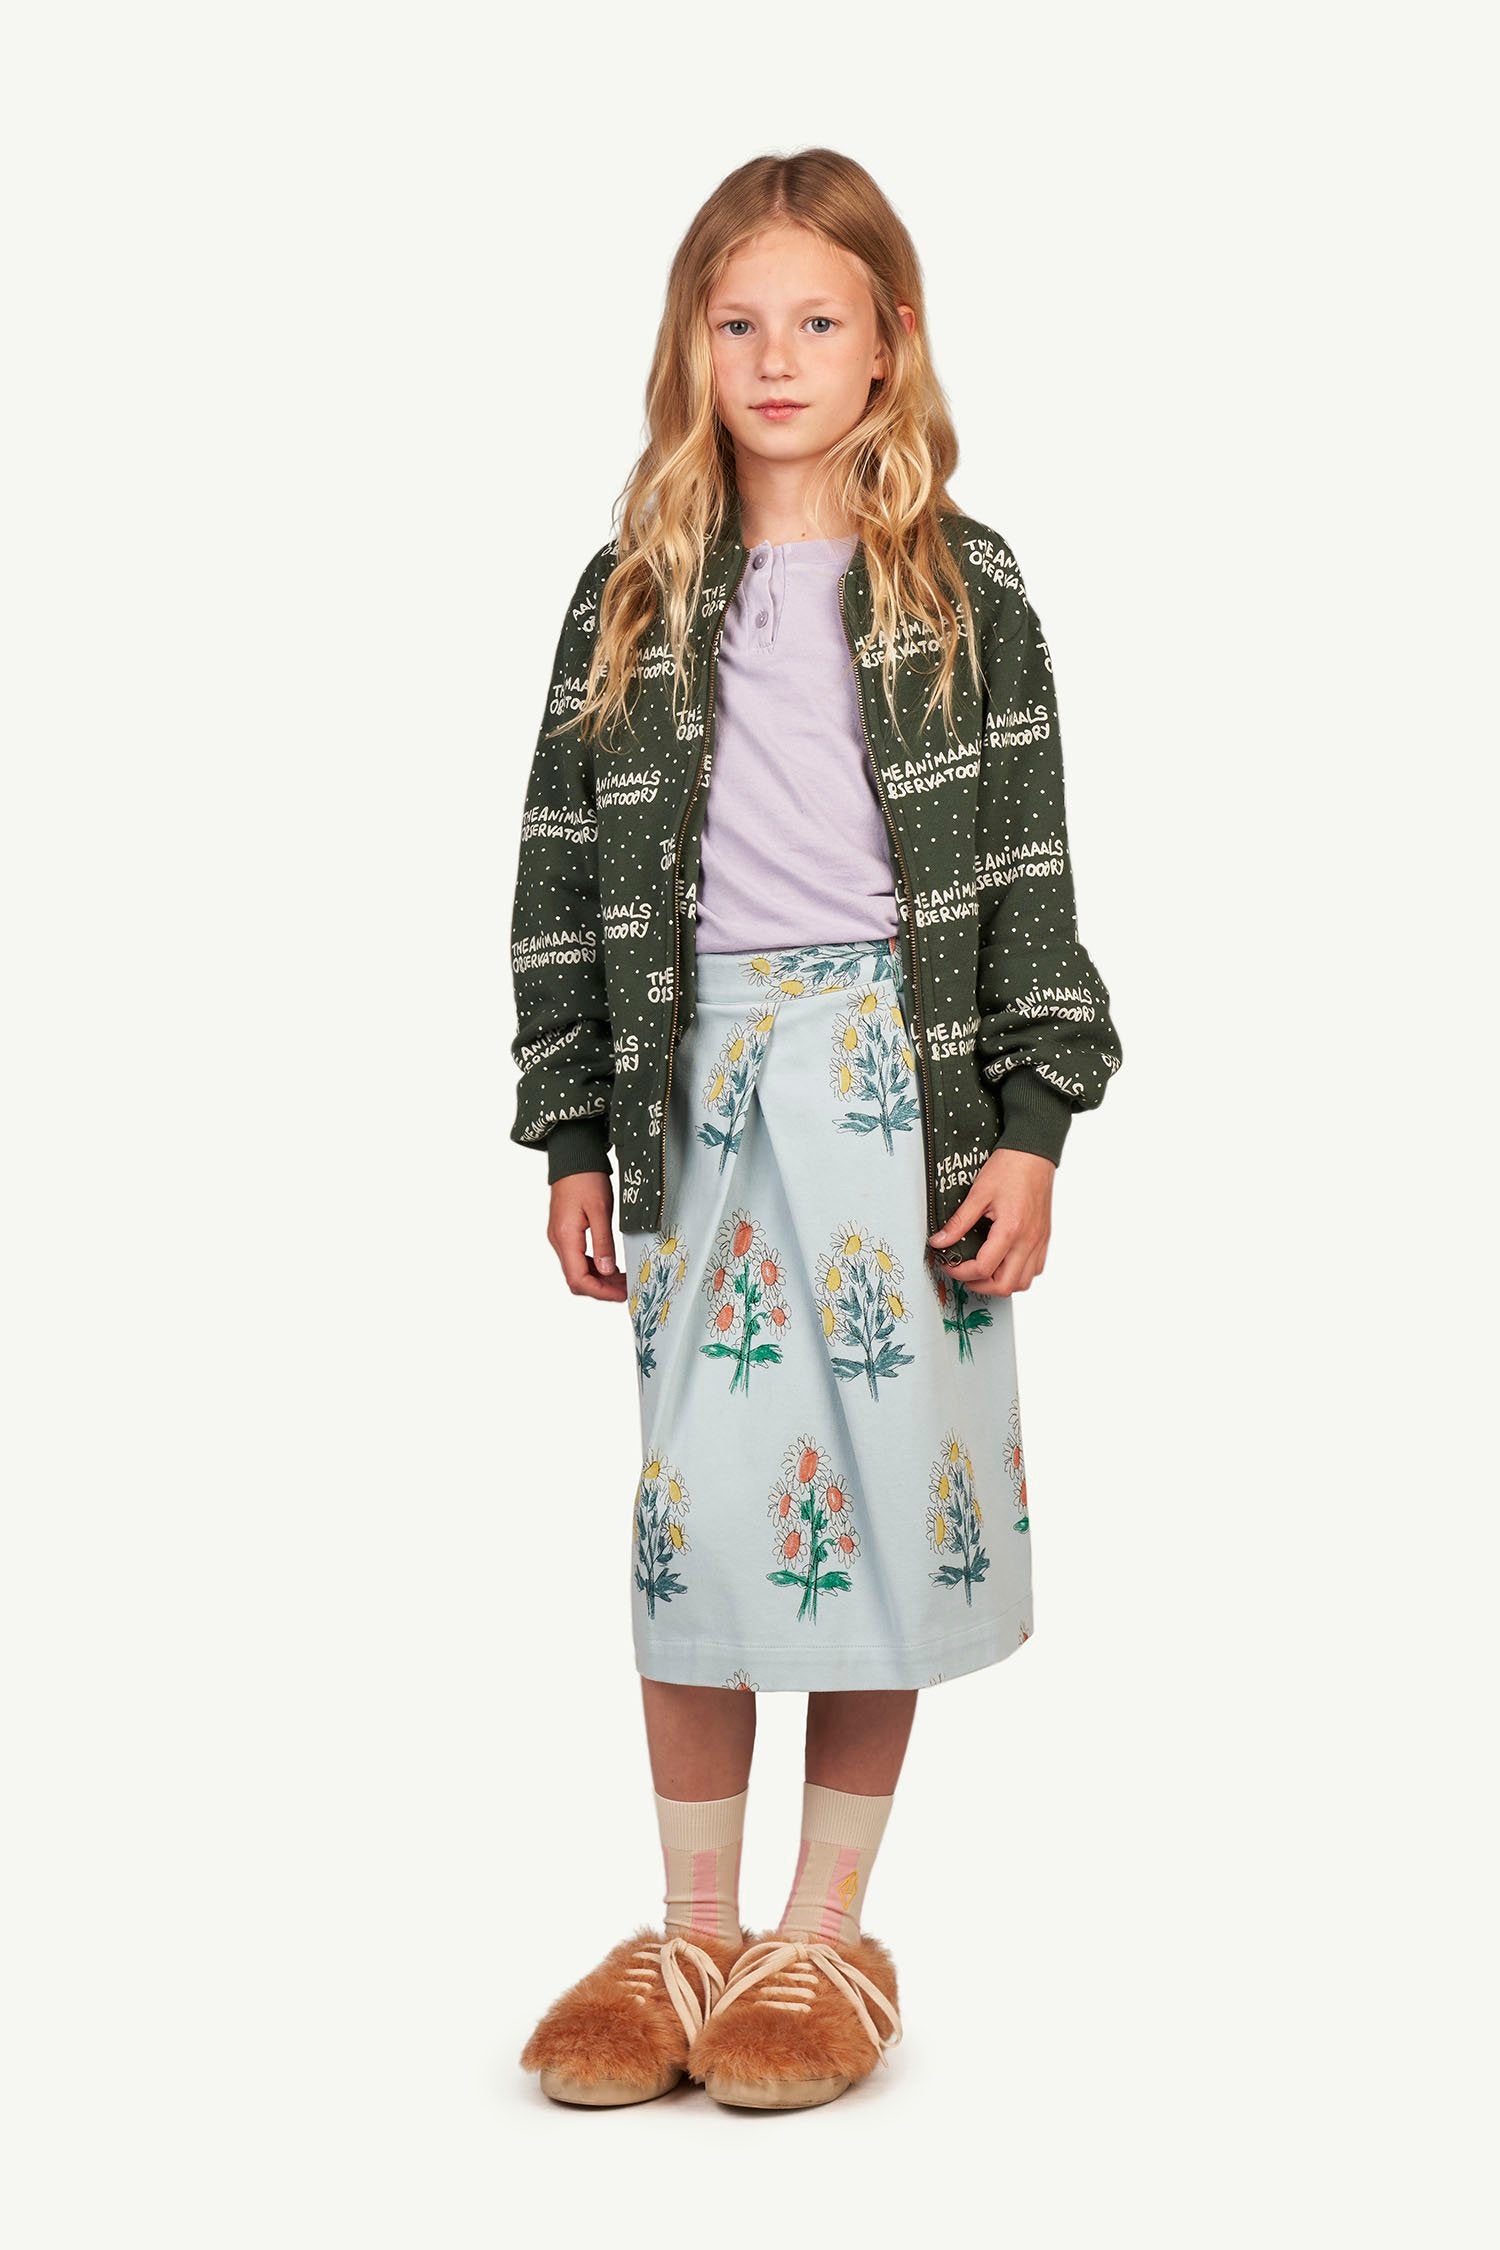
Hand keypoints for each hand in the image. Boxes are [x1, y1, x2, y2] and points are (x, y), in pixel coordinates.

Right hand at [547, 1171, 627, 1301]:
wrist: (573, 1158)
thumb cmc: (586, 1178)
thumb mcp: (600, 1210)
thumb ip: (603, 1243)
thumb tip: (607, 1270)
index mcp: (566, 1237)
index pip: (579, 1279)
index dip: (601, 1292)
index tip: (621, 1294)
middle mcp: (559, 1241)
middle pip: (576, 1279)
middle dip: (601, 1289)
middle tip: (625, 1289)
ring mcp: (560, 1238)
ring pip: (577, 1270)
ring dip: (599, 1279)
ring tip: (622, 1279)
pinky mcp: (565, 1233)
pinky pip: (577, 1258)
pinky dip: (594, 1266)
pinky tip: (610, 1265)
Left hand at [927, 1147, 1053, 1293]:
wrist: (1034, 1153)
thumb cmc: (1009, 1168)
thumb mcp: (978, 1194)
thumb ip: (958, 1222)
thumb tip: (939, 1241)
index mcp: (1011, 1229)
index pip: (983, 1268)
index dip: (961, 1272)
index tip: (949, 1264)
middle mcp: (1028, 1240)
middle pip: (1005, 1285)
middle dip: (980, 1286)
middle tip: (964, 1274)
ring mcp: (1039, 1241)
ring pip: (1023, 1282)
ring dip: (1001, 1282)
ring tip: (983, 1271)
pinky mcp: (1044, 1238)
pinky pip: (1034, 1269)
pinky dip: (1017, 1272)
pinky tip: (1003, 1261)